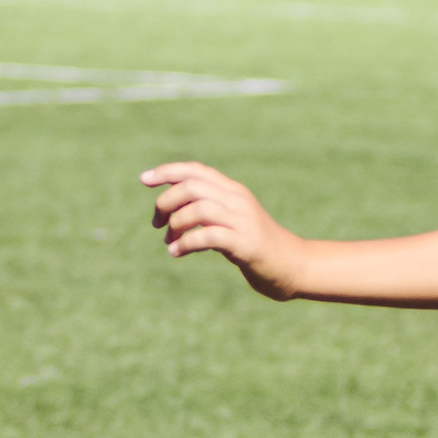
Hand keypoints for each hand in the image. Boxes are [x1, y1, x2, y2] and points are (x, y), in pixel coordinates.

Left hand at [142, 162, 306, 299]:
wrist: (294, 266)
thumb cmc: (257, 247)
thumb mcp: (233, 222)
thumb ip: (209, 213)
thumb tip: (172, 215)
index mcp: (234, 192)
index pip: (197, 170)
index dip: (168, 171)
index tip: (144, 179)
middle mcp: (238, 200)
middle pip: (192, 186)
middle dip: (165, 202)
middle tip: (157, 223)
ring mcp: (243, 221)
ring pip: (198, 208)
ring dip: (175, 225)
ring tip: (169, 242)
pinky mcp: (245, 244)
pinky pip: (208, 236)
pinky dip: (186, 243)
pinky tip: (177, 253)